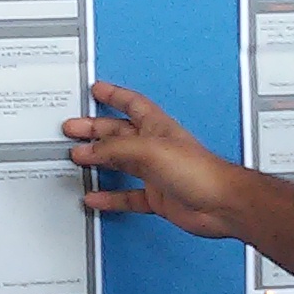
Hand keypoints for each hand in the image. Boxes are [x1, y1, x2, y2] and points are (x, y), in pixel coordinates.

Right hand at [65, 80, 257, 240]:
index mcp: (157, 126)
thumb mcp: (149, 150)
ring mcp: (156, 172)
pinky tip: (96, 196)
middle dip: (95, 128)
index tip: (97, 89)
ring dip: (98, 159)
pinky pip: (127, 195)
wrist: (220, 203)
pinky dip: (110, 196)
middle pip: (119, 132)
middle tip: (73, 128)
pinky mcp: (157, 196)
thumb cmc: (199, 171)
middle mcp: (156, 146)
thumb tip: (91, 150)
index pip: (131, 103)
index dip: (113, 94)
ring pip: (120, 162)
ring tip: (78, 157)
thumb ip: (117, 148)